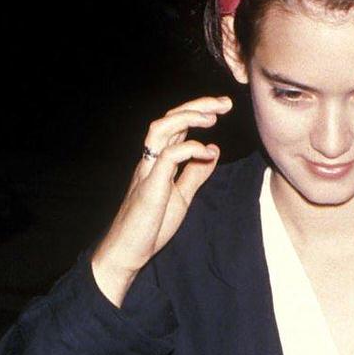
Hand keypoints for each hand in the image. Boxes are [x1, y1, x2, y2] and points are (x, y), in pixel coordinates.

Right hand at [91, 96, 231, 305]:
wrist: (128, 251)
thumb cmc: (150, 226)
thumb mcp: (181, 196)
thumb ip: (195, 174)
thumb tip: (213, 150)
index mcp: (158, 160)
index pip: (177, 126)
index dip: (198, 111)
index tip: (221, 108)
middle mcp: (150, 159)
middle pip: (170, 119)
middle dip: (198, 106)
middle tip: (224, 103)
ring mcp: (148, 169)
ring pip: (162, 128)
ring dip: (189, 117)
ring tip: (213, 117)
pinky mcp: (150, 185)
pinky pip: (168, 156)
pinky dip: (190, 149)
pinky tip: (208, 152)